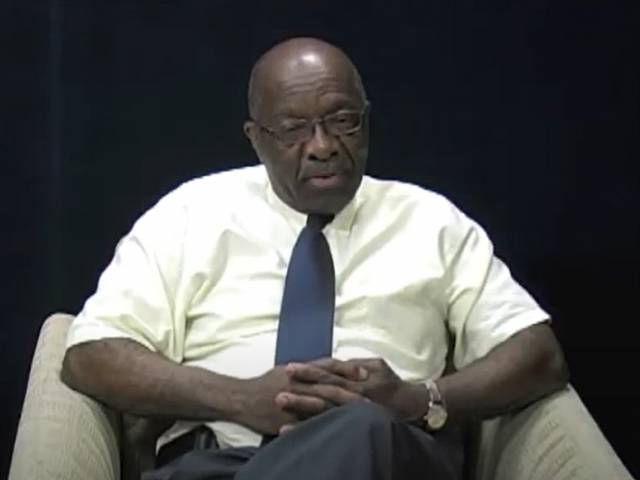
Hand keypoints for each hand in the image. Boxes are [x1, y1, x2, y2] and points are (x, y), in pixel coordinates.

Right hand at [236, 365, 364, 434]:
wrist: (243, 398)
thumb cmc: (266, 383)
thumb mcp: (287, 370)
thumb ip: (308, 369)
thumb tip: (328, 368)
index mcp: (300, 369)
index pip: (329, 366)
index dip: (348, 369)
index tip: (365, 372)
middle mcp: (299, 383)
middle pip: (330, 386)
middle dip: (351, 391)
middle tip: (371, 397)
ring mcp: (294, 401)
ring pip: (323, 404)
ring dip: (342, 409)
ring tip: (360, 416)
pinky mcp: (288, 418)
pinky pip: (309, 423)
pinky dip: (324, 425)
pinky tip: (338, 429)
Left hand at [287, 358, 428, 421]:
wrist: (410, 405)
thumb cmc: (390, 382)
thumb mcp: (377, 365)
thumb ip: (356, 364)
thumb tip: (337, 363)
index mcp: (358, 378)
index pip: (330, 372)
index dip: (310, 370)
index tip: (290, 367)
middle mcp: (355, 395)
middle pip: (324, 392)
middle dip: (301, 392)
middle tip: (278, 392)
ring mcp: (353, 412)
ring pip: (324, 411)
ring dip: (302, 411)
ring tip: (281, 411)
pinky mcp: (352, 424)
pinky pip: (328, 426)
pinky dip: (309, 429)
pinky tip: (291, 430)